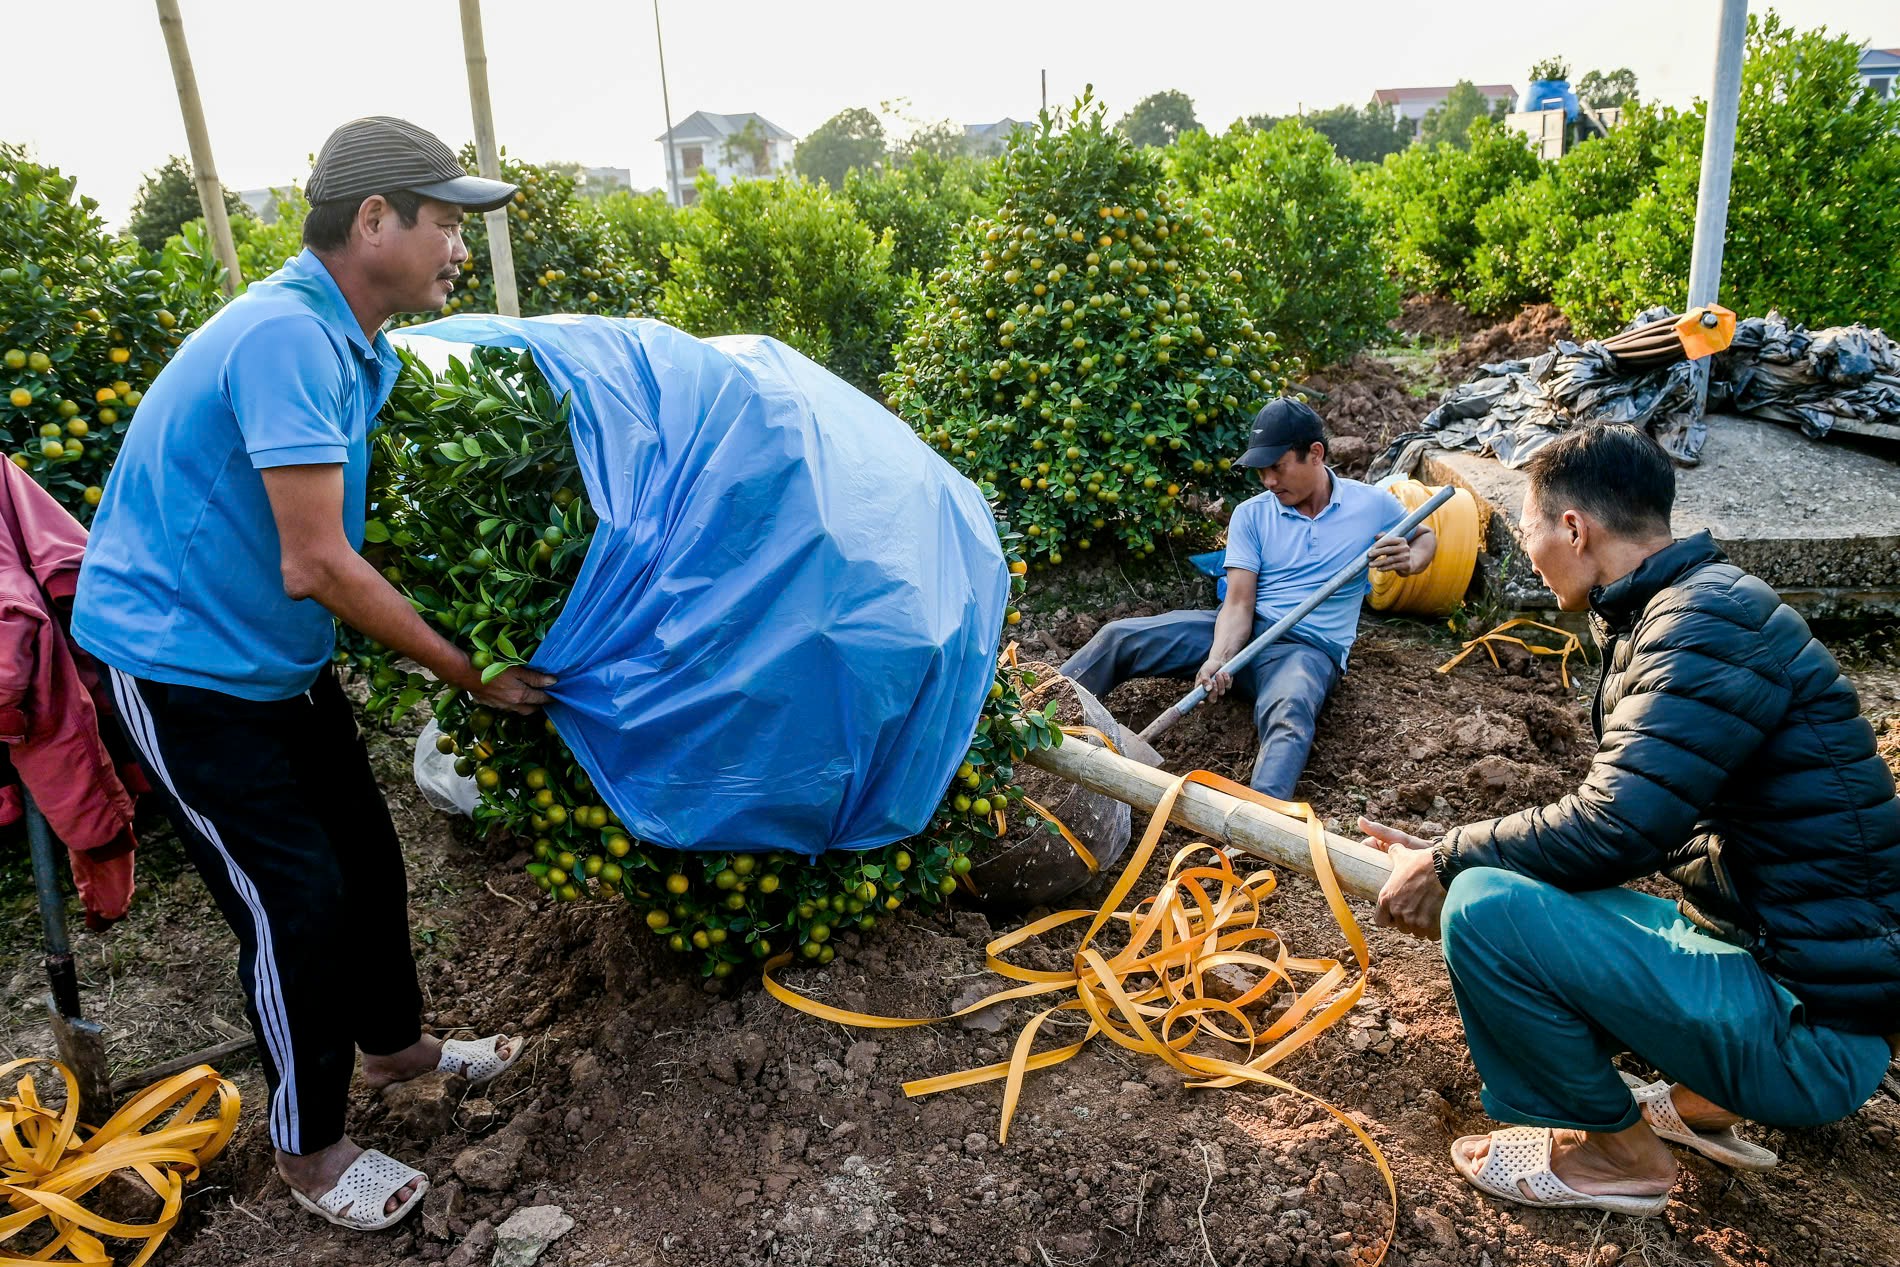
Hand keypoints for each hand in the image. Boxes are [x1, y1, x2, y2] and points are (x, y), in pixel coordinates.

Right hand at [469, 664, 556, 714]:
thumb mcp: (517, 669)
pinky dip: (511, 702)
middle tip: (545, 695)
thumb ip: (535, 677)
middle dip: (539, 704)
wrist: (464, 673)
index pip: (541, 699)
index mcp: (521, 696)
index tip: (558, 694)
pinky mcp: (489, 703)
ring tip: (529, 695)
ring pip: (518, 709)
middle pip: (531, 708)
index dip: (551, 697)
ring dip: (525, 704)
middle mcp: (512, 705)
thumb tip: (553, 682)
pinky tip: (509, 694)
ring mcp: (499, 706)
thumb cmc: (492, 667)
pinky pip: (504, 706)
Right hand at [1194, 656, 1233, 701]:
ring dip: (1220, 682)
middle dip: (1214, 691)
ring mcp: (1218, 690)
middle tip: (1213, 681)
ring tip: (1218, 673)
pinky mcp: (1226, 686)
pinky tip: (1224, 672)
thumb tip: (1208, 689)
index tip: (1202, 702)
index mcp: (1200, 689)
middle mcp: (1209, 692)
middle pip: (1212, 700)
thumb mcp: (1204, 671)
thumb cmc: (1209, 666)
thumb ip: (1205, 680)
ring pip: (1221, 693)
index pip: (1198, 700)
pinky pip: (1228, 687)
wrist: (1220, 660)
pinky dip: (1226, 679)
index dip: (1199, 704)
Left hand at [1361, 817, 1446, 939]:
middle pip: (1400, 926)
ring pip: (1416, 931)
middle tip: (1417, 908)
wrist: (1446, 869)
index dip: (1388, 917)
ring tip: (1429, 911)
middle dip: (1408, 920)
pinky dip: (1435, 929)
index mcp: (1386, 899)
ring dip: (1421, 925)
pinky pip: (1431, 935)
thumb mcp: (1402, 854)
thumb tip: (1377, 834)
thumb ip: (1391, 851)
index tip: (1396, 912)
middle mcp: (1398, 912)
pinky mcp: (1430, 928)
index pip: (1380, 921)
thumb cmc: (1422, 861)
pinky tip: (1439, 916)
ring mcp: (1414, 922)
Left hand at [1366, 535, 1411, 574]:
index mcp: (1401, 540)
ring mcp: (1406, 557)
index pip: (1389, 541)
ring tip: (1370, 564)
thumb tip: (1376, 537)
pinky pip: (1393, 566)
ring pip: (1390, 560)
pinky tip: (1378, 569)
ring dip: (1379, 562)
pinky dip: (1385, 568)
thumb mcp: (1392, 544)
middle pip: (1389, 549)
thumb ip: (1384, 538)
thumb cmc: (1396, 552)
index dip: (1379, 544)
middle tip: (1369, 555)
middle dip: (1378, 552)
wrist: (1410, 562)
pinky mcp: (1406, 565)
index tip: (1371, 548)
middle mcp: (1405, 548)